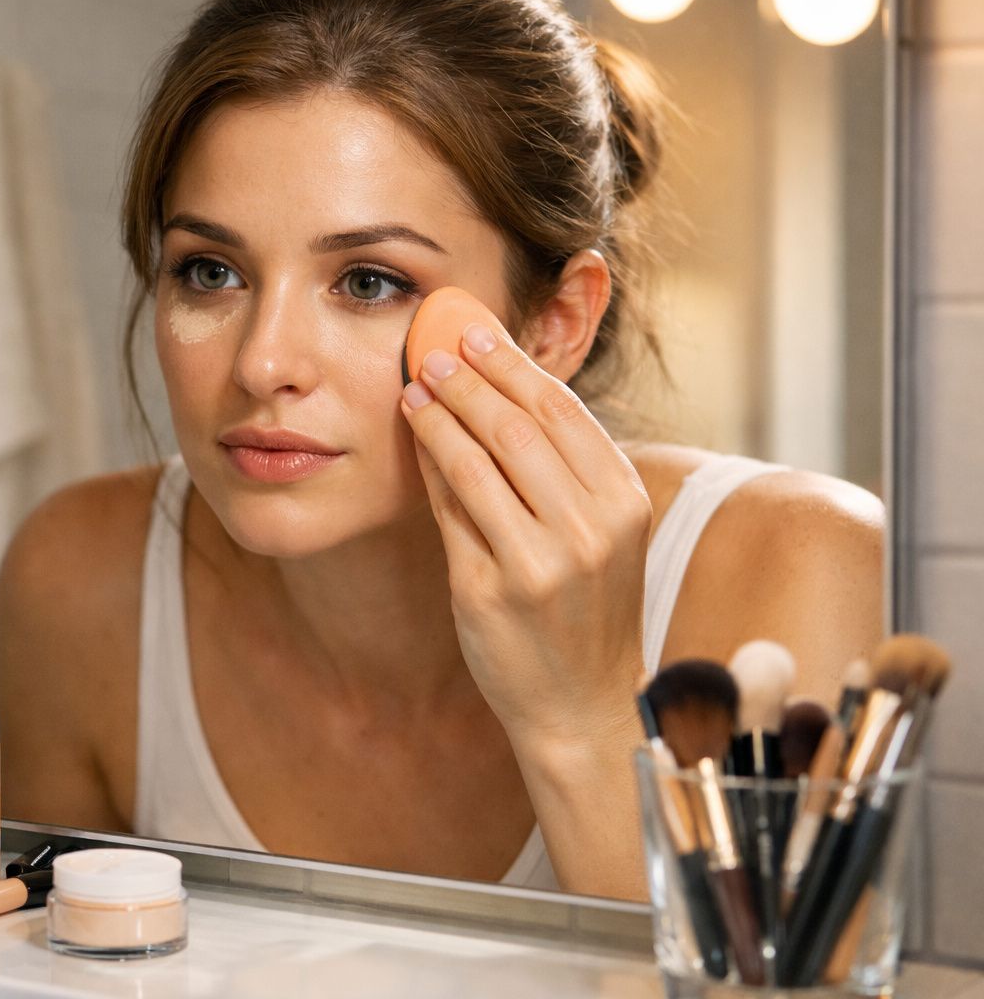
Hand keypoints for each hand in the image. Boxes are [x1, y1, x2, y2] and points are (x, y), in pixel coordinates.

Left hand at [400, 313, 650, 751]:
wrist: (581, 703)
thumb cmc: (586, 609)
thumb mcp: (600, 535)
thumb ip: (563, 470)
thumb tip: (498, 390)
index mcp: (624, 503)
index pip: (563, 412)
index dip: (512, 366)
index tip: (474, 334)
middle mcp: (588, 529)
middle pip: (516, 427)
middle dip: (468, 379)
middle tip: (432, 349)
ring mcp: (538, 563)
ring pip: (477, 461)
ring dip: (440, 413)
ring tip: (414, 384)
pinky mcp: (489, 590)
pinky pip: (450, 510)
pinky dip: (430, 463)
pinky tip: (415, 436)